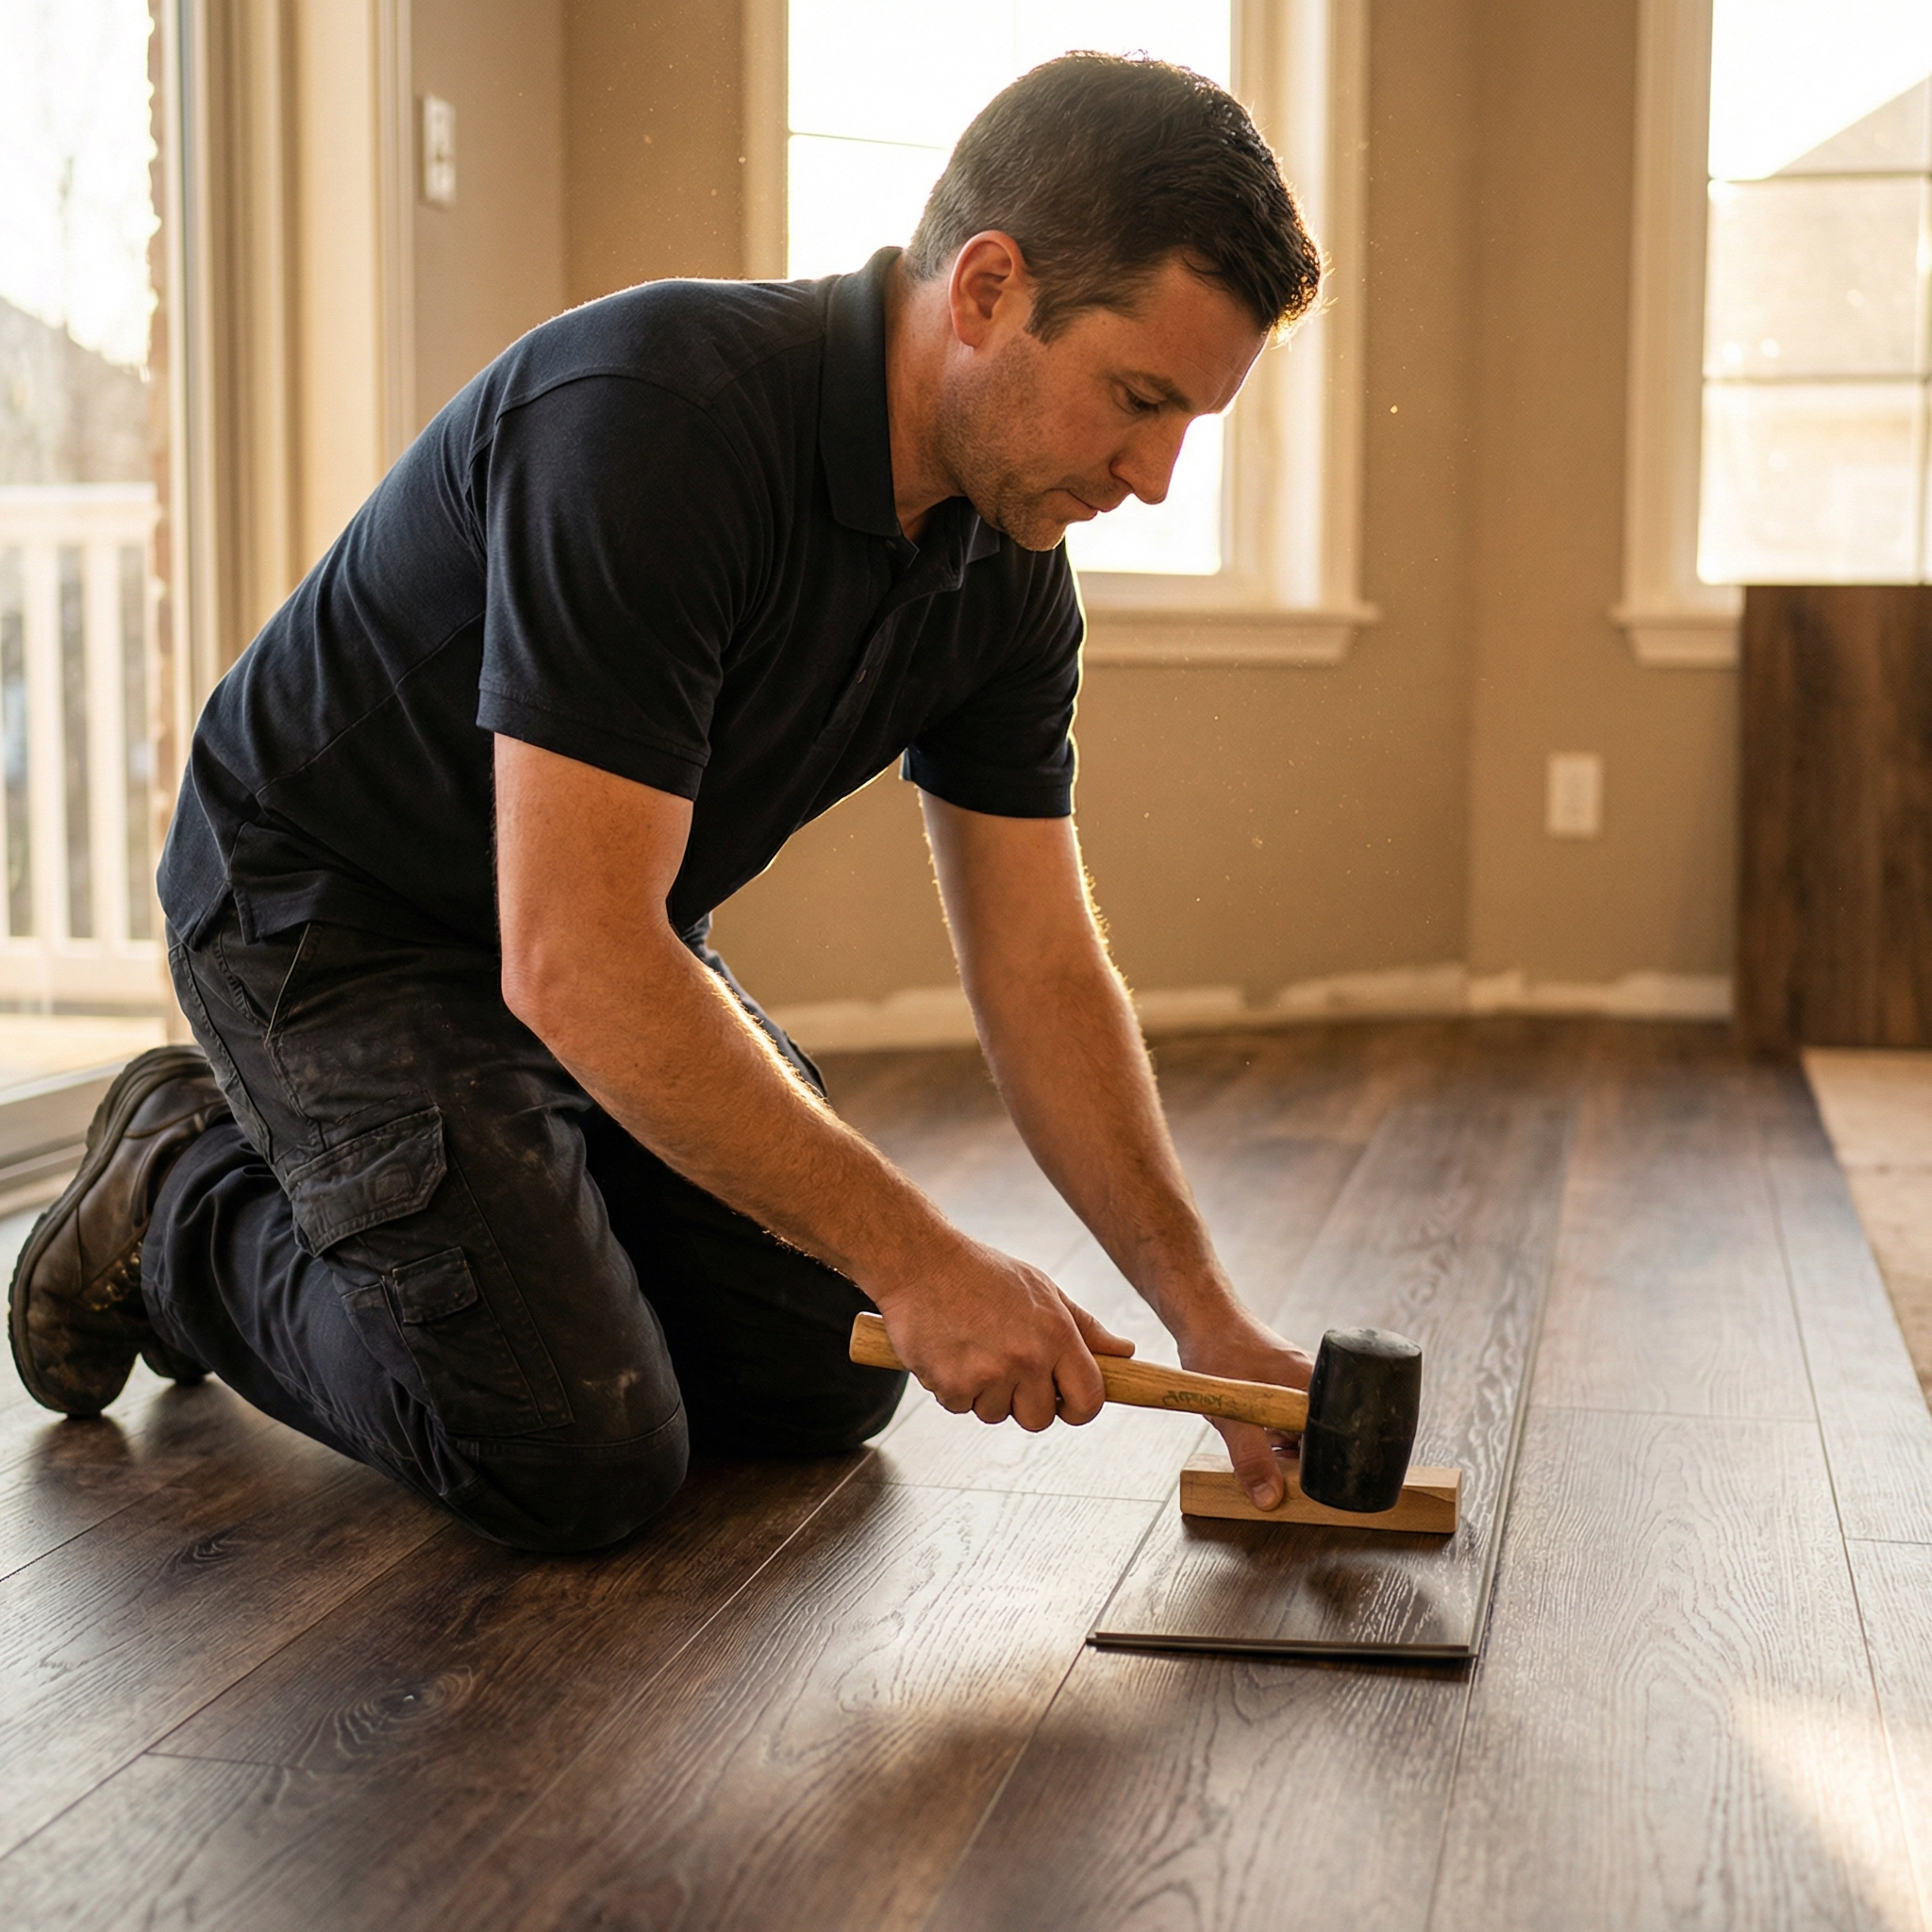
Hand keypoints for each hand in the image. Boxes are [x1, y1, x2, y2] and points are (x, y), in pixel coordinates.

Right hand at [870, 1234, 1134, 1431]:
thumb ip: (1085, 1327)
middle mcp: (1026, 1357)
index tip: (1065, 1404)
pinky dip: (953, 1388)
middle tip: (1007, 1371)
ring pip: (995, 1415)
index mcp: (1057, 1334)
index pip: (1089, 1399)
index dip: (1079, 1409)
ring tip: (973, 1350)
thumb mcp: (1043, 1290)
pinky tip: (949, 1351)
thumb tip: (1126, 1351)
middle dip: (1024, 1404)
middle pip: (1039, 1420)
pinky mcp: (951, 1384)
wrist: (920, 1261)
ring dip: (984, 1394)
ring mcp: (988, 1374)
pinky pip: (960, 1407)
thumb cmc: (984, 1273)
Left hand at [1176, 1308, 1315, 1508]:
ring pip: (1301, 1433)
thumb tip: (1269, 1499)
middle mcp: (1314, 1385)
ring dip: (1278, 1445)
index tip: (1302, 1488)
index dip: (1321, 1470)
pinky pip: (1287, 1420)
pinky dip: (1270, 1431)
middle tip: (1266, 1455)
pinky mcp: (1284, 1385)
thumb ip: (1251, 1457)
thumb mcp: (1232, 1413)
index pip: (1336, 1443)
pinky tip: (1251, 1424)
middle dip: (1295, 1459)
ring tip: (1252, 1432)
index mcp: (1316, 1389)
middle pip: (1320, 1441)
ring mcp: (1300, 1385)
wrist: (1202, 1317)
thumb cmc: (1219, 1351)